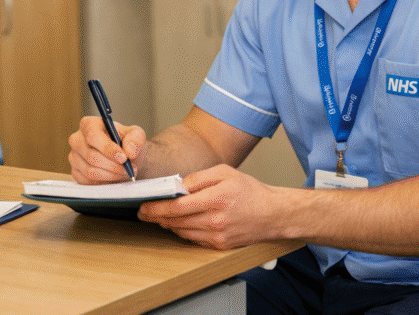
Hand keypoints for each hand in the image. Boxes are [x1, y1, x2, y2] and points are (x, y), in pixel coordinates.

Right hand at [68, 116, 145, 183]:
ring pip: (90, 171)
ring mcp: (74, 156)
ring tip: (124, 173)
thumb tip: (129, 150)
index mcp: (89, 124)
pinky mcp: (75, 172)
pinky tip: (113, 177)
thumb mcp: (136, 135)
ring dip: (111, 175)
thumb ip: (136, 138)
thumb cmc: (126, 143)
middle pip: (91, 156)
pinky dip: (104, 182)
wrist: (125, 159)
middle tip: (128, 169)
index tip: (123, 158)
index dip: (108, 148)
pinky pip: (88, 181)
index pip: (93, 136)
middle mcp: (77, 139)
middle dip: (113, 165)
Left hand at [137, 164, 283, 249]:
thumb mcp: (225, 173)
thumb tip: (176, 185)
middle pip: (176, 221)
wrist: (275, 214)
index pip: (176, 206)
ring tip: (160, 216)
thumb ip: (198, 178)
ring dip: (168, 225)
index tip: (143, 207)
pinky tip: (179, 223)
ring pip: (182, 232)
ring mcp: (218, 236)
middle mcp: (215, 221)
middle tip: (145, 212)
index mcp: (216, 199)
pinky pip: (193, 239)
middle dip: (157, 217)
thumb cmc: (250, 191)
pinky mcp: (220, 245)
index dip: (156, 208)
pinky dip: (183, 231)